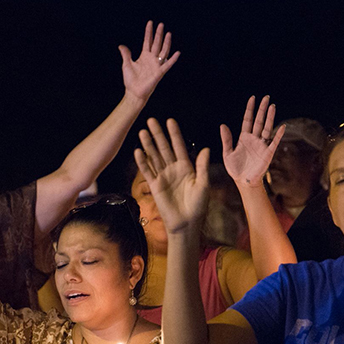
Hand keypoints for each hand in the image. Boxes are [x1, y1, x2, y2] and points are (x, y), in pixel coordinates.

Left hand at [120, 20, 179, 103]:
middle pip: (156, 43)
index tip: (150, 23)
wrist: (134, 93)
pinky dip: (172, 59)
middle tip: (161, 24)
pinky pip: (167, 65)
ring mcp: (156, 65)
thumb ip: (126, 54)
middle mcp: (151, 59)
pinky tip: (177, 53)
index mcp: (144, 56)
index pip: (147, 41)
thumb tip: (121, 46)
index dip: (149, 32)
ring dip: (166, 42)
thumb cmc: (130, 80)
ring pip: (163, 51)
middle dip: (158, 34)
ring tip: (168, 33)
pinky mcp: (159, 73)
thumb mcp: (126, 65)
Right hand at [134, 117, 209, 233]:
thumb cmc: (198, 206)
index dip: (174, 134)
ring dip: (148, 145)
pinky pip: (148, 171)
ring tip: (142, 132)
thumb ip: (202, 166)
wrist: (186, 223)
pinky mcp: (155, 186)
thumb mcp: (203, 184)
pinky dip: (142, 162)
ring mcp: (163, 177)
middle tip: (151, 120)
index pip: (179, 146)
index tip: (170, 121)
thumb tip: (206, 148)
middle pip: (164, 148)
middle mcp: (173, 169)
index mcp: (186, 167)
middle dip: (158, 135)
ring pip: (154, 157)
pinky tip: (138, 151)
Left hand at [221, 95, 285, 185]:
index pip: (247, 120)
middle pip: (259, 121)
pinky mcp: (267, 153)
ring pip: (266, 128)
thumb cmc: (235, 169)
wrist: (243, 182)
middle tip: (266, 97)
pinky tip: (282, 127)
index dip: (250, 109)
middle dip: (262, 109)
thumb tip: (222, 125)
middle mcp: (254, 139)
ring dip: (269, 118)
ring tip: (272, 106)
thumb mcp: (227, 153)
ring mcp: (261, 145)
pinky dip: (278, 135)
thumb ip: (226, 140)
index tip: (252, 98)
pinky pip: (274, 142)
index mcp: (244, 138)